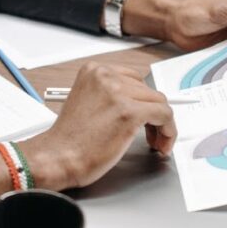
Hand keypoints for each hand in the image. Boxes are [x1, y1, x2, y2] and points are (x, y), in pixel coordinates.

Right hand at [26, 60, 175, 189]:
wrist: (57, 157)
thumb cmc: (70, 139)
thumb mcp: (87, 101)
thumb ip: (110, 94)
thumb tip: (138, 100)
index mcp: (94, 70)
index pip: (134, 79)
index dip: (143, 101)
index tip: (145, 117)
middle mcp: (106, 75)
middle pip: (148, 90)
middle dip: (153, 114)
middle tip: (151, 135)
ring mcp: (118, 92)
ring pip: (159, 101)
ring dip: (162, 124)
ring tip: (156, 141)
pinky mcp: (129, 112)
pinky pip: (165, 115)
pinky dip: (169, 131)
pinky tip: (161, 143)